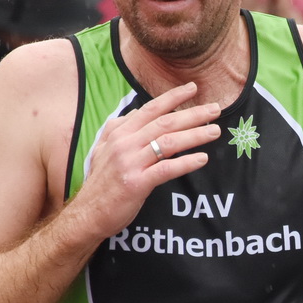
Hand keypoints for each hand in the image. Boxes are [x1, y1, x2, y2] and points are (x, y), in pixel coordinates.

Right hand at [70, 83, 220, 239]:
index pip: (150, 109)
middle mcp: (125, 143)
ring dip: (195, 135)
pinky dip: (186, 163)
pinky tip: (202, 159)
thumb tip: (136, 112)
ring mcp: (130, 162)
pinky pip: (166, 169)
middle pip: (165, 123)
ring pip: (168, 142)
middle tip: (216, 109)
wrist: (87, 213)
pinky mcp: (136, 183)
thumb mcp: (104, 149)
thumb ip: (119, 129)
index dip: (173, 97)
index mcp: (119, 133)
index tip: (193, 88)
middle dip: (193, 114)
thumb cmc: (101, 183)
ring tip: (215, 131)